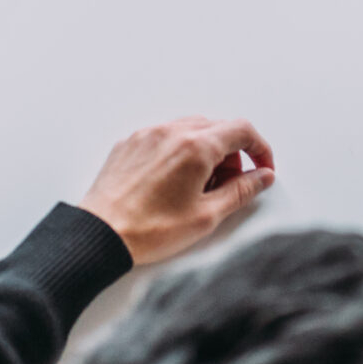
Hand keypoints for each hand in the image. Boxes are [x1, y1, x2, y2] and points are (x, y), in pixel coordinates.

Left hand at [79, 116, 275, 265]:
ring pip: (190, 129)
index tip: (262, 168)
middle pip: (217, 127)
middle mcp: (171, 132)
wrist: (100, 235)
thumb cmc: (149, 230)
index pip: (242, 130)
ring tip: (199, 186)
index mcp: (195, 146)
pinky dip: (178, 151)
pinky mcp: (129, 143)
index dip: (260, 148)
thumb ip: (241, 191)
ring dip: (205, 150)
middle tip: (229, 184)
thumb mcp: (207, 216)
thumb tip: (262, 178)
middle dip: (232, 153)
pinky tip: (172, 181)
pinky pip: (164, 136)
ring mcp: (147, 134)